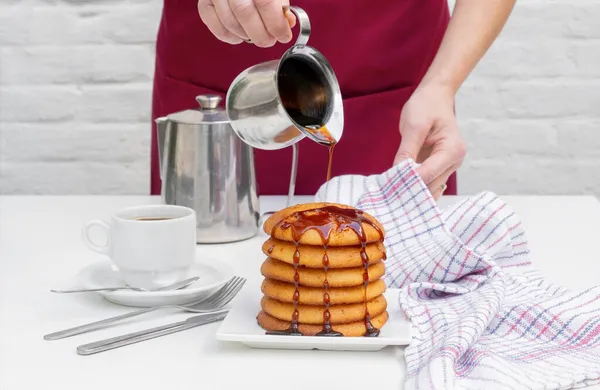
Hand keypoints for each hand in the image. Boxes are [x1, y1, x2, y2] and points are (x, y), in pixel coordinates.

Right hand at [197, 0, 296, 46]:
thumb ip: (280, 3)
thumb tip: (287, 23)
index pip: (265, 2)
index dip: (276, 24)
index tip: (284, 35)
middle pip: (244, 13)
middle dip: (261, 35)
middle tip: (270, 40)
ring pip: (229, 22)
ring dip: (246, 36)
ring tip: (256, 36)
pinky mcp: (204, 1)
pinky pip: (214, 25)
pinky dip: (228, 36)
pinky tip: (240, 36)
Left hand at [393, 84, 465, 199]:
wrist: (435, 97)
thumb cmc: (427, 106)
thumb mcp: (414, 126)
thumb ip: (407, 151)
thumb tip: (397, 174)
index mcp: (452, 150)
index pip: (428, 174)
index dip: (408, 181)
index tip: (389, 186)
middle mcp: (454, 161)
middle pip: (430, 185)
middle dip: (410, 190)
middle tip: (387, 193)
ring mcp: (448, 166)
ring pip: (429, 188)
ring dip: (411, 191)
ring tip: (391, 193)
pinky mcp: (439, 167)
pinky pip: (427, 182)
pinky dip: (415, 187)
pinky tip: (400, 189)